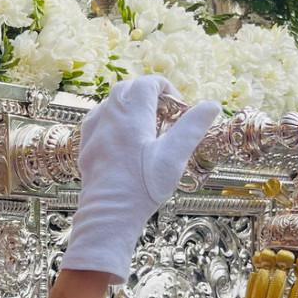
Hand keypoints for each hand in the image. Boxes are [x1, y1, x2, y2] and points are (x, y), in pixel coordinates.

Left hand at [61, 76, 220, 283]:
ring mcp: (93, 131)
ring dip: (129, 106)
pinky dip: (112, 120)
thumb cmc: (143, 185)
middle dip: (148, 94)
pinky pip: (97, 121)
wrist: (109, 214)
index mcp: (131, 114)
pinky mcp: (85, 147)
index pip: (147, 83)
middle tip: (165, 115)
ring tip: (146, 126)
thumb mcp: (174, 155)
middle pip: (127, 89)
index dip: (166, 88)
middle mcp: (108, 116)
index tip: (178, 107)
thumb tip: (212, 105)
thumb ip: (192, 127)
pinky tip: (122, 138)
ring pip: (110, 103)